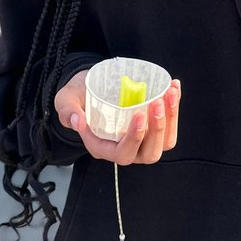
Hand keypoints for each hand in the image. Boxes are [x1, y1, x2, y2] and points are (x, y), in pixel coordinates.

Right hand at [54, 71, 180, 164]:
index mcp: (103, 147)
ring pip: (164, 142)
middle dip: (157, 129)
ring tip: (170, 92)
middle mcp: (125, 149)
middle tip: (157, 101)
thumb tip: (77, 120)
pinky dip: (174, 107)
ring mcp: (142, 140)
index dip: (133, 138)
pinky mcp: (152, 126)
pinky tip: (174, 86)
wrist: (90, 87)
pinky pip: (170, 125)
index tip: (138, 114)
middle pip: (148, 153)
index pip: (122, 153)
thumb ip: (67, 110)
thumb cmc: (77, 98)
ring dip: (170, 118)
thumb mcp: (66, 101)